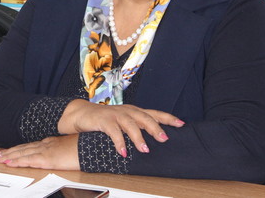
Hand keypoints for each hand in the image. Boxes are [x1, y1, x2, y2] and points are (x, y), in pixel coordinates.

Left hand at [0, 134, 78, 169]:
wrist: (92, 144)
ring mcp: (46, 150)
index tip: (8, 152)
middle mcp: (46, 144)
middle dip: (9, 152)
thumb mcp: (71, 148)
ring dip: (9, 156)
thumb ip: (62, 150)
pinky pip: (29, 160)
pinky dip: (17, 161)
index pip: (30, 146)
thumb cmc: (84, 146)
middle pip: (23, 148)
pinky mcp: (48, 158)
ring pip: (23, 153)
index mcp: (51, 142)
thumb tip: (60, 154)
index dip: (18, 148)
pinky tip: (10, 163)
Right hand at [58, 99, 184, 156]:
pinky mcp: (104, 120)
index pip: (154, 113)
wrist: (83, 114)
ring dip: (138, 137)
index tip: (182, 124)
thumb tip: (154, 141)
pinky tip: (122, 152)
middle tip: (164, 139)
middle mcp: (127, 111)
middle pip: (145, 117)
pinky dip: (119, 142)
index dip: (168, 118)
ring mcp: (116, 115)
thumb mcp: (124, 123)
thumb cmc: (107, 120)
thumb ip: (137, 128)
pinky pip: (113, 131)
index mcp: (134, 111)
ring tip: (145, 149)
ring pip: (130, 124)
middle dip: (155, 128)